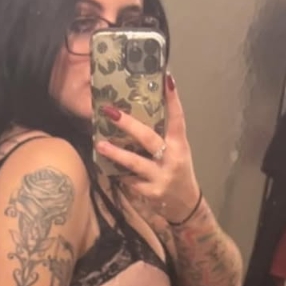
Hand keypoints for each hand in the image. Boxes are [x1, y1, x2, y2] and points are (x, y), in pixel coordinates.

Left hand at [95, 75, 200, 227]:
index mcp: (179, 145)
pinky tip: (108, 168)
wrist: (185, 205)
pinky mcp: (150, 192)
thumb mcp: (177, 152)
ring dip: (116, 154)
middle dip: (129, 125)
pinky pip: (130, 181)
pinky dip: (119, 174)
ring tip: (99, 145)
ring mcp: (160, 177)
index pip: (178, 118)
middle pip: (148, 139)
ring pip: (135, 163)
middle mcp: (171, 159)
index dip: (173, 99)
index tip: (166, 80)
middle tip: (110, 112)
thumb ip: (163, 137)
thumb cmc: (177, 172)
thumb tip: (138, 115)